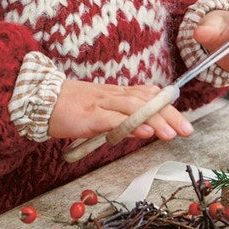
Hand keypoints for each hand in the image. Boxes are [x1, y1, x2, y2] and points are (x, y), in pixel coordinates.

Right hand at [48, 80, 193, 140]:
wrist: (41, 101)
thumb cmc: (72, 109)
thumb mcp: (102, 112)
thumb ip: (124, 118)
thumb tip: (147, 128)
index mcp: (117, 94)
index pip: (149, 96)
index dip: (168, 107)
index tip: (184, 122)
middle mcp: (113, 95)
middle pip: (146, 100)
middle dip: (169, 115)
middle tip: (187, 130)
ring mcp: (101, 104)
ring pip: (133, 108)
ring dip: (154, 120)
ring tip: (170, 134)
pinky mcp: (89, 116)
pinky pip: (112, 119)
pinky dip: (129, 125)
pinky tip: (143, 132)